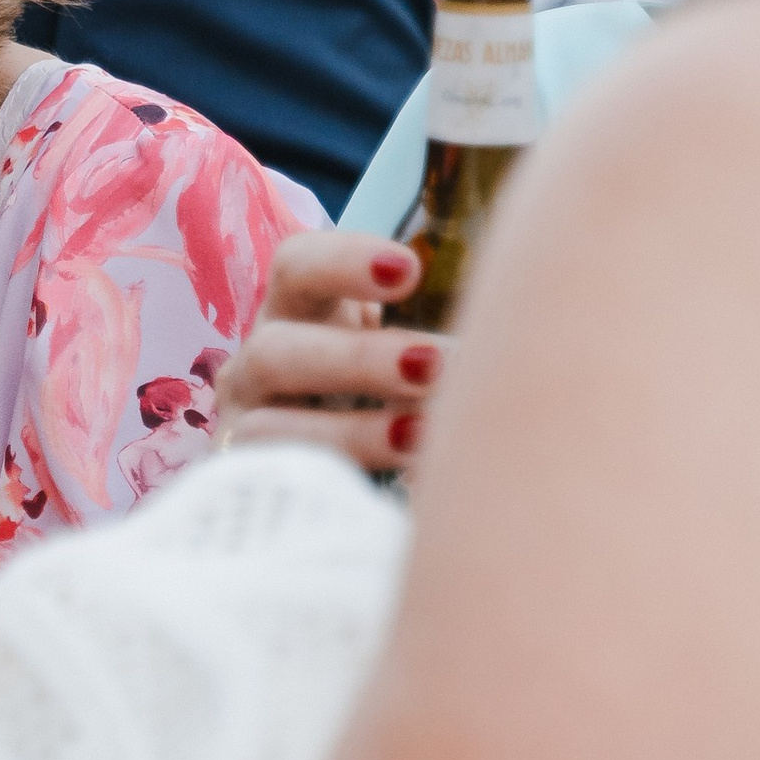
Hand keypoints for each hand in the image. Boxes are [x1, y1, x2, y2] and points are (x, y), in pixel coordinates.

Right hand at [215, 232, 444, 477]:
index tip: (409, 270)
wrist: (329, 474)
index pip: (299, 267)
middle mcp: (258, 366)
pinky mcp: (252, 490)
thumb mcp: (405, 349)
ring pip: (271, 430)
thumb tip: (514, 333)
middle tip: (437, 369)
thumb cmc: (391, 394)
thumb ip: (441, 337)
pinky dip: (342, 490)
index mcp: (297, 313)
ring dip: (352, 434)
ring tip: (424, 440)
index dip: (345, 263)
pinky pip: (283, 494)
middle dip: (360, 361)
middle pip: (278, 351)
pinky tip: (406, 496)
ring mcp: (245, 432)